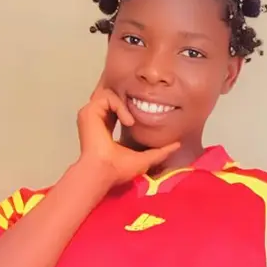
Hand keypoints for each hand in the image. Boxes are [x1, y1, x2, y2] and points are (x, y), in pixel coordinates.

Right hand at [76, 73, 179, 187]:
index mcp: (104, 127)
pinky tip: (128, 122)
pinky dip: (120, 107)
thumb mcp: (145, 158)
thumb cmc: (119, 169)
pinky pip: (107, 98)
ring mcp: (91, 114)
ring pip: (111, 94)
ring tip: (132, 121)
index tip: (144, 110)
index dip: (130, 106)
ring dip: (125, 105)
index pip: (117, 108)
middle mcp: (96, 118)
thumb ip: (160, 151)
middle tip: (142, 104)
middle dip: (127, 97)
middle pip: (112, 96)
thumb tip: (177, 144)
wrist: (104, 172)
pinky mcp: (88, 111)